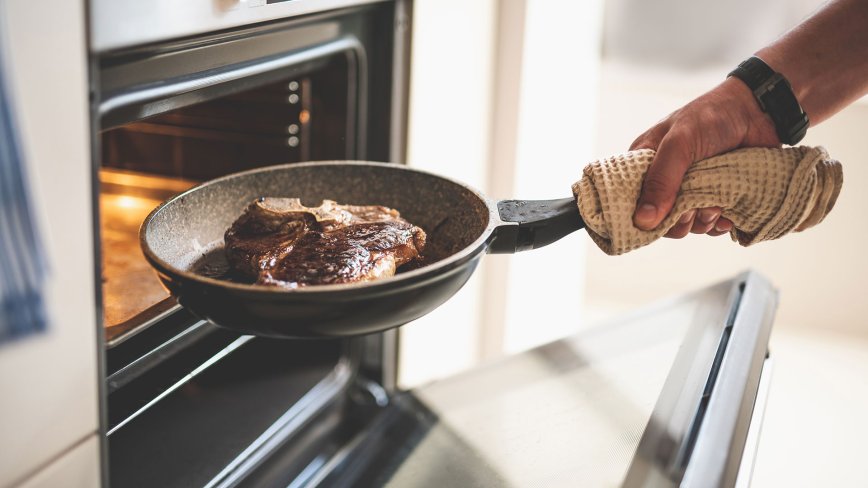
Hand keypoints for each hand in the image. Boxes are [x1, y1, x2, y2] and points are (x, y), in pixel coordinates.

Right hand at [630, 76, 780, 237]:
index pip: (631, 201)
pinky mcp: (716, 197)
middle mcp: (666, 180)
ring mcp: (692, 190)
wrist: (758, 111)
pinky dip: (719, 224)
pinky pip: (711, 224)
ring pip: (688, 224)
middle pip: (661, 220)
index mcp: (646, 164)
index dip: (642, 215)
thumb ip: (661, 180)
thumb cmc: (713, 116)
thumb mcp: (680, 143)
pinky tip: (726, 215)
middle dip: (678, 221)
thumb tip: (643, 220)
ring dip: (702, 222)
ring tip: (716, 206)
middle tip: (692, 210)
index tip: (658, 219)